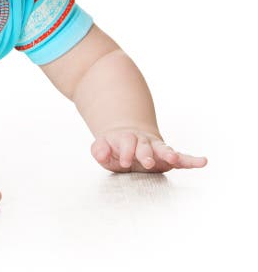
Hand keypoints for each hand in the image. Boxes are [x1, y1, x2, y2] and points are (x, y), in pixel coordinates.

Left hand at [91, 126, 207, 172]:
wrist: (128, 139)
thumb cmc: (114, 148)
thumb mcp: (102, 148)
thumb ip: (99, 150)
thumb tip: (101, 153)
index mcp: (126, 139)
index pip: (126, 143)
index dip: (126, 152)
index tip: (125, 162)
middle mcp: (143, 142)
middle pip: (145, 146)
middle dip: (146, 154)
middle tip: (146, 162)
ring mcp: (157, 148)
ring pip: (164, 149)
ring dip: (168, 154)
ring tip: (173, 158)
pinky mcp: (168, 156)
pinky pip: (182, 158)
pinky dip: (192, 160)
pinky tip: (203, 162)